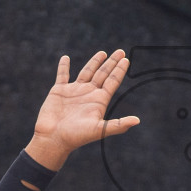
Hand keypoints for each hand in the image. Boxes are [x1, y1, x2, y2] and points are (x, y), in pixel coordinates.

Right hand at [25, 50, 139, 169]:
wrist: (54, 139)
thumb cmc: (76, 136)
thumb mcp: (99, 130)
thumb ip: (118, 125)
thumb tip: (137, 121)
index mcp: (99, 101)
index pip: (112, 81)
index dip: (119, 70)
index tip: (126, 60)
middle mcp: (88, 94)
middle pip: (103, 74)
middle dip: (111, 63)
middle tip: (120, 51)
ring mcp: (74, 91)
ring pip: (86, 72)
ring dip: (94, 62)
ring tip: (103, 53)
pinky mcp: (59, 91)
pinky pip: (62, 75)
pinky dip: (63, 66)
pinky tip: (66, 58)